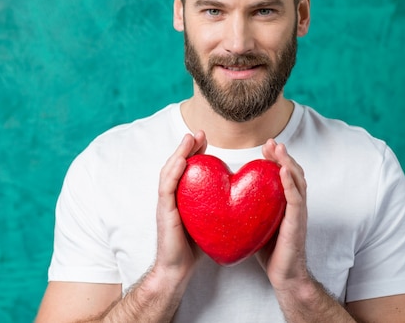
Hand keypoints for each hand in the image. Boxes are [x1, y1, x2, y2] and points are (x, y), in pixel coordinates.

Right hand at [153, 131, 206, 282]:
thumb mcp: (209, 220)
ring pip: (169, 171)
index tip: (205, 139)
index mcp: (182, 196)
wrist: (177, 271)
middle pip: (176, 164)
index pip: (187, 168)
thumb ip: (218, 205)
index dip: (195, 152)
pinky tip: (183, 160)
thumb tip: (240, 194)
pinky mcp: (163, 211)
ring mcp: (165, 203)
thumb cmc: (195, 248)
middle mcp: (172, 196)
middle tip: (199, 133)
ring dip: (179, 153)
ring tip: (190, 139)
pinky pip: (167, 187)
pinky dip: (174, 171)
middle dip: (187, 146)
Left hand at [257, 139, 310, 290]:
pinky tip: (283, 171)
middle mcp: (293, 205)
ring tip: (278, 149)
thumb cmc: (268, 251)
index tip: (265, 147)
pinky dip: (290, 183)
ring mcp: (298, 213)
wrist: (284, 276)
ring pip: (297, 181)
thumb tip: (225, 195)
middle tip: (271, 143)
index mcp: (283, 203)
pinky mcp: (297, 223)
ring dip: (287, 162)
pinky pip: (295, 199)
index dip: (275, 160)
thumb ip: (248, 208)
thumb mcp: (256, 223)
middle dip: (282, 156)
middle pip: (292, 173)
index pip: (282, 175)